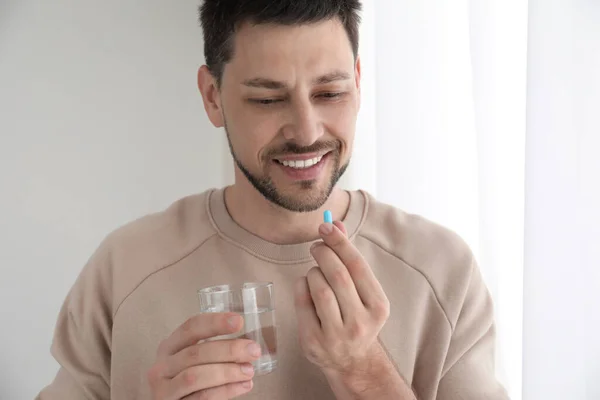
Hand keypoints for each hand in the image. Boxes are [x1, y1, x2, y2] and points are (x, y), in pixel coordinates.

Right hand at [147, 313, 260, 399]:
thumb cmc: (188, 380)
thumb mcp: (191, 361)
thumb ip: (212, 350)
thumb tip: (248, 344)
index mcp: (169, 347)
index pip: (191, 328)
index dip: (215, 323)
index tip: (239, 321)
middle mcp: (162, 366)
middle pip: (195, 353)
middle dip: (228, 350)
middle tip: (253, 350)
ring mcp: (164, 389)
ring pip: (195, 376)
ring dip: (227, 372)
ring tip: (249, 371)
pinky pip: (202, 397)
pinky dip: (225, 390)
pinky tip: (243, 386)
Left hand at [294, 220, 391, 381]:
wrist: (352, 362)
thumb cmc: (356, 315)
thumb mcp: (362, 290)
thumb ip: (349, 257)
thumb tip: (335, 224)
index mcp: (378, 306)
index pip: (357, 266)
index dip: (340, 242)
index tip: (326, 226)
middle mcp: (361, 323)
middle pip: (337, 275)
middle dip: (323, 253)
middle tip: (316, 247)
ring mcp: (336, 336)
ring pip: (319, 288)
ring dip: (313, 271)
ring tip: (315, 272)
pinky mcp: (314, 343)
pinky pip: (302, 303)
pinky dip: (301, 286)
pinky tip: (305, 285)